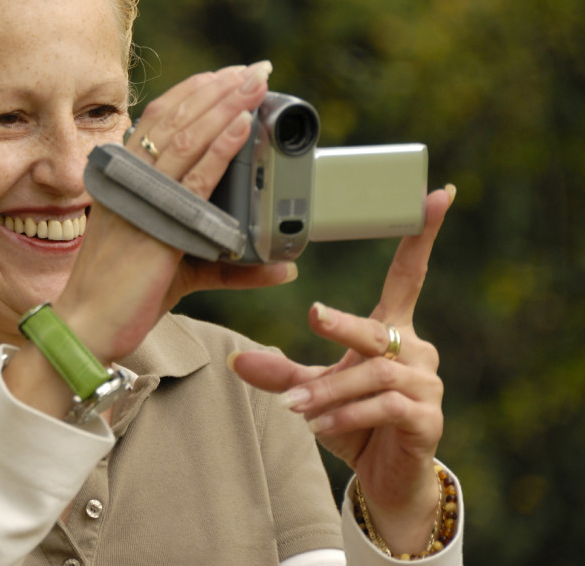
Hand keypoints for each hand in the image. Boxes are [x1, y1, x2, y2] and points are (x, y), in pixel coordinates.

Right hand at [55, 61, 295, 363]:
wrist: (89, 326)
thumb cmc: (125, 295)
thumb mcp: (183, 270)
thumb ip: (232, 264)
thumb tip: (284, 268)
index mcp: (126, 182)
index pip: (159, 123)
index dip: (193, 95)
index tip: (226, 76)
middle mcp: (130, 182)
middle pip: (176, 120)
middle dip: (218, 89)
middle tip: (254, 69)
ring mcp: (141, 200)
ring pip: (187, 139)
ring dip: (224, 105)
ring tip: (255, 82)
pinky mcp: (157, 225)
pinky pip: (192, 178)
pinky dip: (219, 147)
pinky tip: (241, 123)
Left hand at [228, 184, 455, 553]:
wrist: (384, 479)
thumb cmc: (352, 422)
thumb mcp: (311, 391)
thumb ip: (280, 372)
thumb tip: (234, 358)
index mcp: (391, 330)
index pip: (408, 275)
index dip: (421, 236)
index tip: (437, 194)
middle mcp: (415, 349)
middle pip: (376, 328)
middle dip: (342, 325)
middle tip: (314, 316)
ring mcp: (426, 384)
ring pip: (374, 373)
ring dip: (330, 389)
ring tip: (296, 407)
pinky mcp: (427, 418)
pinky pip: (385, 407)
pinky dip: (346, 415)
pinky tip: (319, 425)